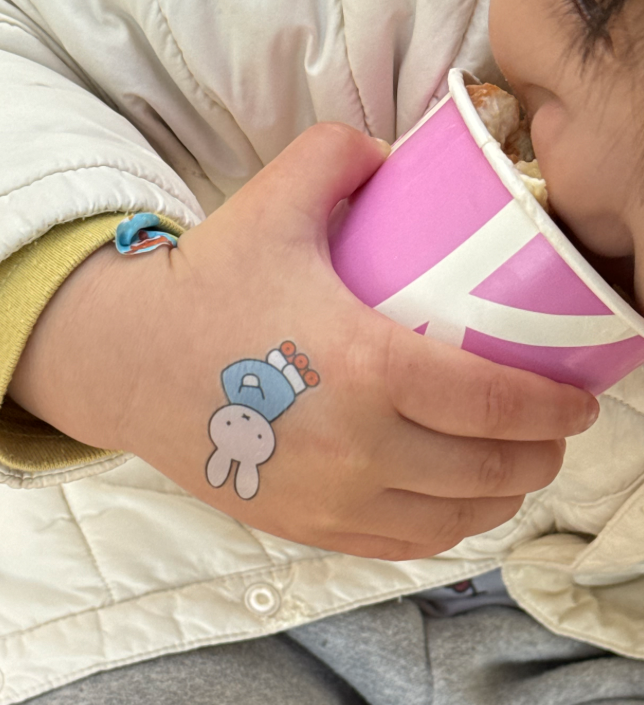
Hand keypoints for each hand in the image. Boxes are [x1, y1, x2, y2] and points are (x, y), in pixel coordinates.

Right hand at [10, 122, 597, 559]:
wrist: (123, 360)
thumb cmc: (204, 284)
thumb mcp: (277, 198)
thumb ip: (346, 156)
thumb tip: (401, 159)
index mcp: (368, 366)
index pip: (496, 403)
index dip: (555, 409)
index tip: (581, 402)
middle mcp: (359, 448)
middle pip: (489, 471)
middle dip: (540, 457)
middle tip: (551, 434)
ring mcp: (331, 500)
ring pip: (453, 520)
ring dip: (500, 499)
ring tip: (511, 471)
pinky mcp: (304, 528)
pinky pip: (400, 548)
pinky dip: (446, 532)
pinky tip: (455, 509)